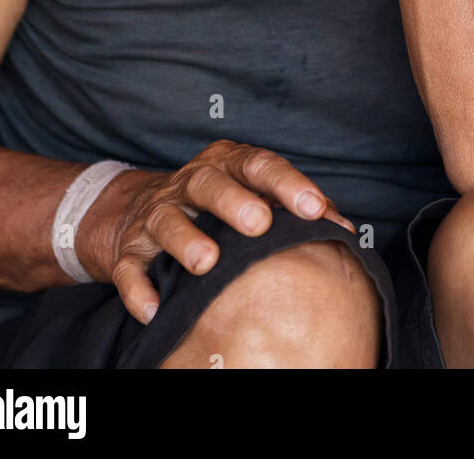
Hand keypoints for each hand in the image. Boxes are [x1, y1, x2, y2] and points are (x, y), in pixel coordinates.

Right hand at [75, 140, 353, 323]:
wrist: (135, 210)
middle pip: (209, 183)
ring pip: (166, 221)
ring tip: (205, 262)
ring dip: (185, 240)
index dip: (287, 183)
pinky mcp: (128, 250)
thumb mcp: (252, 193)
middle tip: (259, 223)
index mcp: (227, 164)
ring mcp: (156, 215)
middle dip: (234, 202)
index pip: (259, 164)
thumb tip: (345, 231)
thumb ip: (295, 207)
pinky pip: (129, 268)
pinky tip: (153, 308)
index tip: (314, 207)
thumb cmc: (215, 205)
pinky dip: (138, 288)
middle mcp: (189, 184)